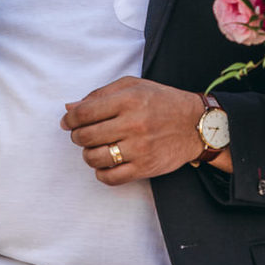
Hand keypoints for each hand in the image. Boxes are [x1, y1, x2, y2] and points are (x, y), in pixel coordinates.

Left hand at [61, 76, 207, 185]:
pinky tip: (106, 163)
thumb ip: (99, 95)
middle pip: (86, 136)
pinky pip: (110, 178)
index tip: (68, 122)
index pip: (84, 113)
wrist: (196, 124)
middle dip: (77, 136)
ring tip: (96, 148)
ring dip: (88, 155)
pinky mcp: (145, 167)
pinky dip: (101, 172)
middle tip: (83, 135)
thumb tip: (69, 109)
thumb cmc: (162, 101)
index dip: (69, 119)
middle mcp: (133, 123)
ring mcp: (139, 148)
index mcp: (128, 99)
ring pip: (94, 158)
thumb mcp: (133, 86)